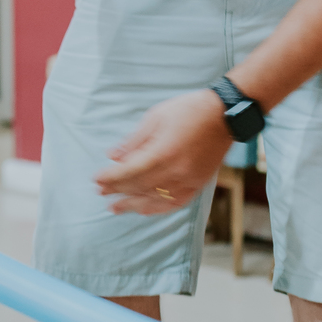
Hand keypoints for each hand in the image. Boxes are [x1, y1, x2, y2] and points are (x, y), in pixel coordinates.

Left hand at [95, 89, 230, 213]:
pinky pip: (174, 204)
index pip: (129, 172)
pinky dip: (156, 209)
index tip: (96, 179)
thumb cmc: (189, 111)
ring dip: (132, 205)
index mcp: (163, 152)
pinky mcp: (197, 185)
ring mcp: (188, 181)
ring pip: (155, 201)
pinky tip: (143, 210)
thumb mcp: (156, 118)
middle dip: (117, 190)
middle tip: (100, 192)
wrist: (225, 115)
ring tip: (115, 208)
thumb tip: (112, 157)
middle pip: (139, 188)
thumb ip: (134, 141)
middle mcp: (175, 171)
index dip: (110, 178)